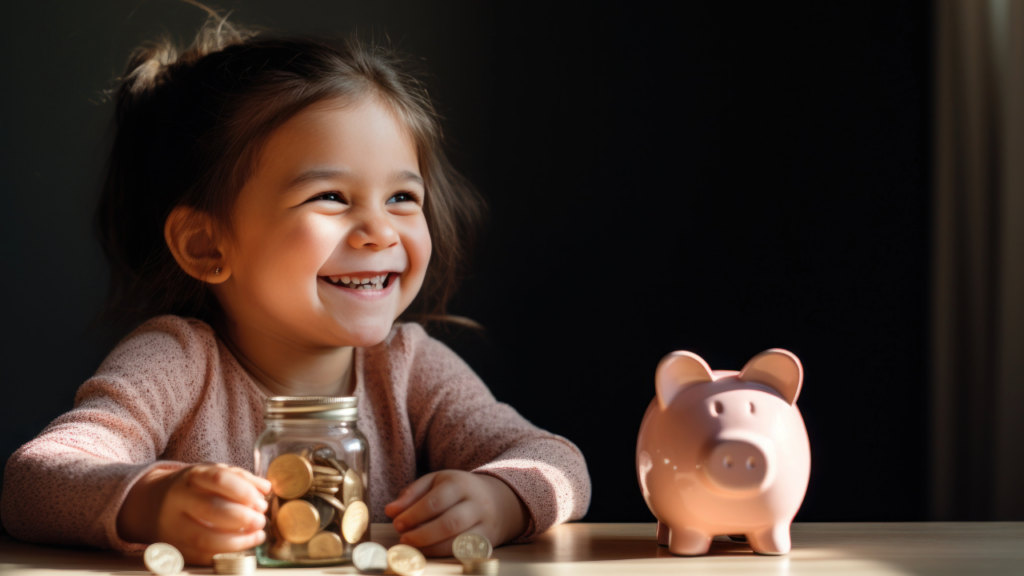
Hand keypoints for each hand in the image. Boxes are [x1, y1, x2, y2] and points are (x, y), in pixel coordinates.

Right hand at [117, 463, 270, 564]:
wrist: (150, 504)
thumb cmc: (192, 488)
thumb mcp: (212, 473)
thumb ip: (240, 478)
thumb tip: (265, 489)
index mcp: (192, 477)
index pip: (219, 479)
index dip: (243, 490)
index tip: (260, 500)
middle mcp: (178, 500)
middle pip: (212, 510)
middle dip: (243, 518)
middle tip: (260, 520)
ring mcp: (173, 526)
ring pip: (204, 538)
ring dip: (237, 541)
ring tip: (257, 535)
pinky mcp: (172, 548)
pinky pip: (200, 556)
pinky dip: (225, 554)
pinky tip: (242, 547)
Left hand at [384, 470, 528, 556]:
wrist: (497, 499)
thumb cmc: (458, 490)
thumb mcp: (436, 482)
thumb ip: (412, 494)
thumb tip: (391, 510)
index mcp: (460, 483)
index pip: (435, 501)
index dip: (413, 515)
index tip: (397, 523)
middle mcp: (476, 503)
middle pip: (449, 523)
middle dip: (422, 534)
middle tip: (403, 539)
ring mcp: (484, 523)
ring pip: (458, 541)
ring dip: (431, 548)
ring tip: (413, 548)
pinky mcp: (488, 541)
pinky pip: (465, 552)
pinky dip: (445, 554)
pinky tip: (430, 552)